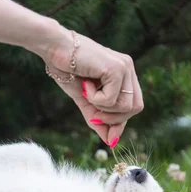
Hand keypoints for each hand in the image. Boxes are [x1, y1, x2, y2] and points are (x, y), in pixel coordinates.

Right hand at [33, 24, 143, 146]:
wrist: (55, 49)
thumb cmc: (68, 71)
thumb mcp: (86, 101)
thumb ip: (99, 119)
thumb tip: (111, 142)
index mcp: (124, 75)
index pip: (133, 106)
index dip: (119, 121)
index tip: (104, 129)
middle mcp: (128, 69)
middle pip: (135, 108)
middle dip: (114, 118)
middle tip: (94, 113)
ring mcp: (124, 67)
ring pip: (125, 106)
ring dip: (103, 108)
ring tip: (88, 93)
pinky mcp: (117, 68)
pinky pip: (111, 99)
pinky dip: (95, 99)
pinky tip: (86, 84)